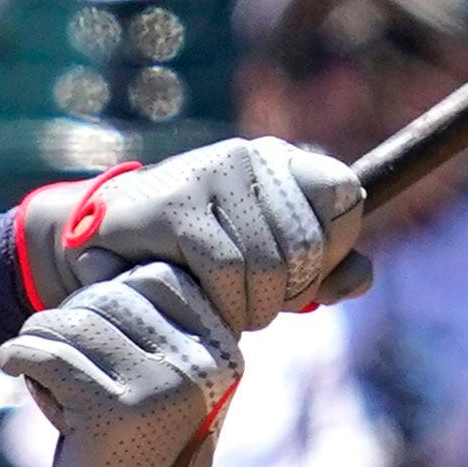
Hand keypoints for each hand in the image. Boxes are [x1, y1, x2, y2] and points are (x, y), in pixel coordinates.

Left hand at [0, 265, 239, 466]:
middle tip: (49, 342)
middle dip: (70, 313)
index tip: (84, 319)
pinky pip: (50, 353)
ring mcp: (160, 387)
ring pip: (76, 321)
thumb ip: (144, 326)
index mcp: (220, 350)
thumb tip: (91, 253)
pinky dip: (21, 354)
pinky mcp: (114, 410)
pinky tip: (13, 366)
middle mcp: (199, 365)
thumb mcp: (160, 380)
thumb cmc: (138, 447)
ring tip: (33, 359)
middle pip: (113, 295)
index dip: (109, 287)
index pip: (158, 277)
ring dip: (42, 336)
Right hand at [20, 136, 368, 336]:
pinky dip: (224, 306)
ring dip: (253, 308)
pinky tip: (207, 308)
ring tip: (228, 310)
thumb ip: (323, 272)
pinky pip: (227, 271)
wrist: (107, 252)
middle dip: (288, 294)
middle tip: (257, 307)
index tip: (299, 279)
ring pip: (269, 264)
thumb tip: (360, 279)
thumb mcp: (268, 265)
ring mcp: (209, 174)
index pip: (344, 195)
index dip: (332, 251)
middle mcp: (248, 156)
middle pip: (308, 244)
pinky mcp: (175, 206)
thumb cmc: (197, 261)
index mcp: (280, 161)